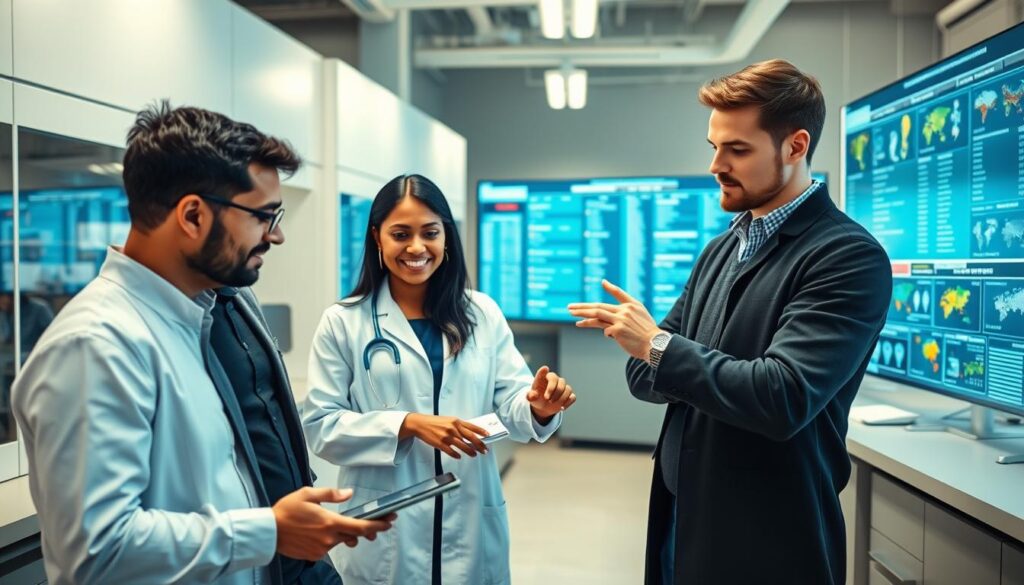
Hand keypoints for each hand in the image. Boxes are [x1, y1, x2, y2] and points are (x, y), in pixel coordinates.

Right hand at [272, 487, 394, 560]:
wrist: (268, 532)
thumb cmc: (286, 511)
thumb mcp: (308, 494)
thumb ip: (331, 494)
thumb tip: (349, 493)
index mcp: (330, 522)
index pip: (361, 527)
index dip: (378, 525)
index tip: (389, 522)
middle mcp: (329, 538)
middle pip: (355, 535)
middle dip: (365, 530)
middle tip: (373, 524)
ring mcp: (322, 548)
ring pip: (341, 541)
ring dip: (345, 534)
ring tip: (337, 524)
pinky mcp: (315, 555)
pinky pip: (329, 547)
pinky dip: (330, 539)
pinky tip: (319, 531)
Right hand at [400, 413, 488, 458]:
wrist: (420, 424)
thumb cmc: (435, 422)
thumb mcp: (449, 420)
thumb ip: (459, 426)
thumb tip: (471, 433)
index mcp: (456, 421)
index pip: (472, 427)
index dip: (481, 431)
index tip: (488, 435)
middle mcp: (453, 428)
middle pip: (470, 438)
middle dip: (479, 445)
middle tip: (484, 450)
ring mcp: (447, 436)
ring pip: (463, 446)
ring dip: (470, 451)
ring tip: (475, 454)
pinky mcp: (440, 444)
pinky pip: (451, 452)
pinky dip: (456, 455)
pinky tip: (459, 456)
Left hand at [526, 365, 576, 423]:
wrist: (543, 406)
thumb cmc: (536, 398)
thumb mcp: (531, 398)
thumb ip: (530, 396)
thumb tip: (532, 395)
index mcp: (544, 377)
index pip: (544, 372)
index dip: (545, 371)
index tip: (545, 369)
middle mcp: (555, 380)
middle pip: (560, 381)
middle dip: (555, 391)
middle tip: (547, 399)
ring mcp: (563, 387)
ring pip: (568, 389)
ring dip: (561, 398)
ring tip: (552, 404)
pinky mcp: (569, 395)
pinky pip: (572, 397)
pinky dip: (567, 402)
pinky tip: (561, 407)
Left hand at [567, 280, 663, 360]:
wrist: (656, 345)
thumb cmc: (648, 333)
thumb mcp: (642, 316)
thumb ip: (628, 311)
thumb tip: (613, 316)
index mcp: (631, 305)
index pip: (619, 293)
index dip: (611, 287)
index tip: (603, 282)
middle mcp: (624, 310)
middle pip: (599, 306)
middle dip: (583, 306)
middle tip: (570, 307)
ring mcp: (620, 320)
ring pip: (597, 315)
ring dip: (583, 315)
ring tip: (573, 315)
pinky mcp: (617, 330)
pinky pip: (605, 330)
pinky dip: (606, 332)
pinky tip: (610, 335)